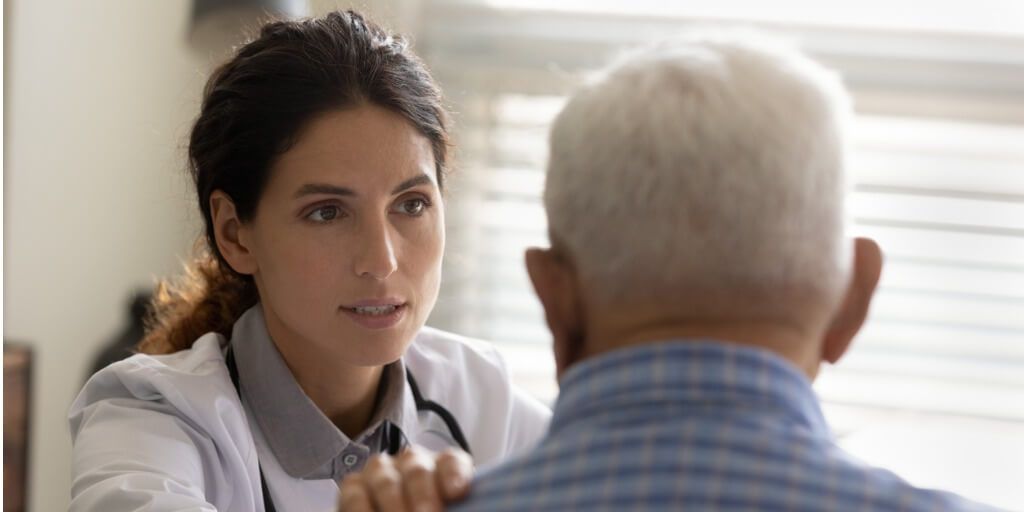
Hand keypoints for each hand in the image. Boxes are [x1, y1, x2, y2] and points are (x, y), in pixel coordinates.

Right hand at [338, 446, 472, 511]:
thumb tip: (459, 510)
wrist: (408, 510)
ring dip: (393, 504)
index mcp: (445, 467)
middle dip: (422, 496)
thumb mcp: (449, 510)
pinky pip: (355, 496)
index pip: (453, 463)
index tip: (457, 492)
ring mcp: (382, 471)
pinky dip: (362, 510)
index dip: (454, 475)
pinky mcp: (354, 486)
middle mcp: (414, 462)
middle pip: (418, 472)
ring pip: (386, 481)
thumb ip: (455, 509)